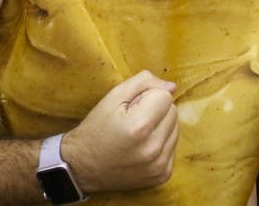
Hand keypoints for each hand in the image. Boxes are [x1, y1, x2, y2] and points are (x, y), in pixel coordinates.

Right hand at [61, 71, 178, 193]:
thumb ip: (143, 83)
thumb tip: (172, 87)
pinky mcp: (162, 175)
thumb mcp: (113, 97)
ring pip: (176, 129)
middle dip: (156, 110)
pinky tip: (142, 147)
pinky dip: (161, 143)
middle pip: (173, 112)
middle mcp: (153, 149)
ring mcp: (159, 165)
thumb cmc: (97, 128)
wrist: (83, 166)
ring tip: (138, 133)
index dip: (148, 96)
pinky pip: (172, 148)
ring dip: (160, 127)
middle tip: (133, 118)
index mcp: (140, 126)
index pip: (165, 96)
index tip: (131, 106)